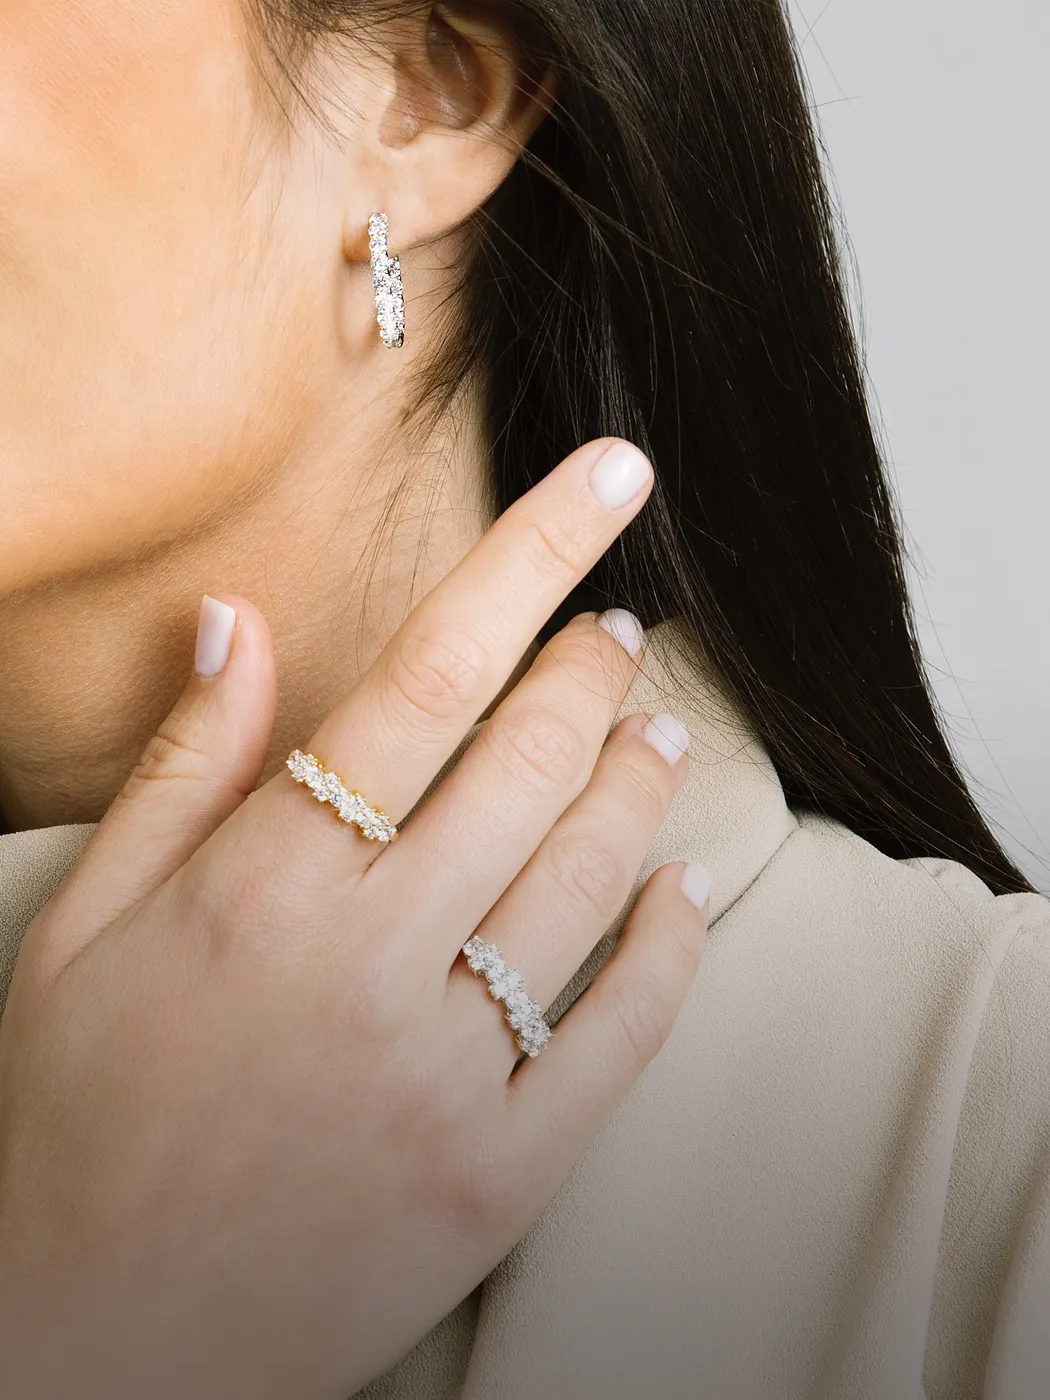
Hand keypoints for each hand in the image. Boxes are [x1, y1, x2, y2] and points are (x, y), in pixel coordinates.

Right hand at [0, 438, 709, 1398]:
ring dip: (638, 786)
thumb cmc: (70, 1120)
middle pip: (529, 762)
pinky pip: (620, 1038)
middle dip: (593, 670)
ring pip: (589, 882)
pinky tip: (678, 893)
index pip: (427, 676)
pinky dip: (668, 951)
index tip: (609, 480)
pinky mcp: (496, 1176)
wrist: (84, 1346)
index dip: (529, 558)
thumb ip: (180, 767)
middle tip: (619, 631)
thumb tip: (239, 623)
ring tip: (654, 733)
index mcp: (262, 888)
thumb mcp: (82, 928)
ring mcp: (443, 1077)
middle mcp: (366, 966)